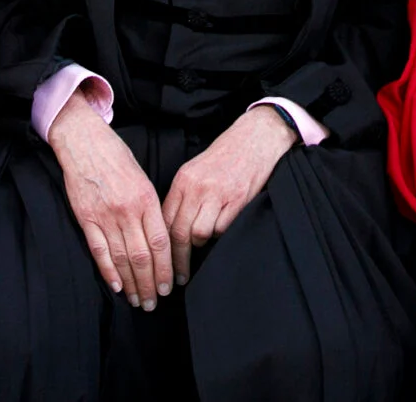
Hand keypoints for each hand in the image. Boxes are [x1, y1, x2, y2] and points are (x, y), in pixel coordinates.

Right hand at [50, 91, 171, 310]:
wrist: (85, 142)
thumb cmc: (116, 157)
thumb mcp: (143, 178)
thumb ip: (151, 208)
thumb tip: (161, 238)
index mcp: (146, 199)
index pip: (161, 243)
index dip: (166, 268)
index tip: (169, 286)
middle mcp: (128, 210)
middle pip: (142, 256)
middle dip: (150, 283)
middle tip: (154, 302)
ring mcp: (106, 215)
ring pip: (122, 258)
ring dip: (131, 284)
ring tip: (137, 300)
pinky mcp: (86, 218)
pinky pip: (99, 250)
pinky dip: (108, 271)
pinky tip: (116, 286)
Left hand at [163, 106, 296, 284]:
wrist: (254, 139)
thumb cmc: (224, 157)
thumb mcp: (195, 171)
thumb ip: (183, 197)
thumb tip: (169, 228)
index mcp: (183, 180)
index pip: (165, 219)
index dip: (161, 246)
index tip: (162, 264)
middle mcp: (197, 187)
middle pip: (179, 232)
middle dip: (177, 259)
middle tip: (178, 276)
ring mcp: (217, 194)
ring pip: (200, 234)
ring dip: (200, 246)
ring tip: (201, 251)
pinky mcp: (237, 200)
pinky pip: (222, 228)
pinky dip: (220, 234)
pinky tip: (222, 230)